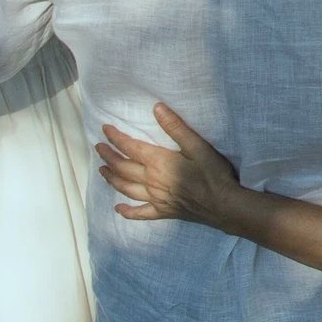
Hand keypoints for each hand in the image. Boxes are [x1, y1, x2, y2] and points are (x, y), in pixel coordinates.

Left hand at [97, 103, 242, 225]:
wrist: (223, 204)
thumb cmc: (213, 173)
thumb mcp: (198, 146)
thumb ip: (176, 127)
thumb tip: (157, 108)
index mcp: (158, 162)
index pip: (131, 147)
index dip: (116, 138)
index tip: (105, 129)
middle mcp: (151, 181)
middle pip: (123, 168)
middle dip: (109, 156)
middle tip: (99, 148)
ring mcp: (155, 198)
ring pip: (126, 188)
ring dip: (112, 178)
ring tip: (103, 171)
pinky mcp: (162, 212)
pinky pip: (140, 213)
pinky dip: (127, 212)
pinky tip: (118, 209)